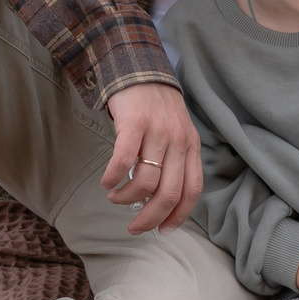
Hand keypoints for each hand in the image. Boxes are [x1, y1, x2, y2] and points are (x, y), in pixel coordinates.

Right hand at [101, 83, 203, 233]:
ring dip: (126, 198)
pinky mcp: (135, 123)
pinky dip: (113, 178)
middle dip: (150, 218)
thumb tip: (157, 200)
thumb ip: (174, 162)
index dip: (178, 216)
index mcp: (191, 147)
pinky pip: (123, 160)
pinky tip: (106, 182)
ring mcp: (157, 132)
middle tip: (134, 228)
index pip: (192, 191)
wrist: (139, 68)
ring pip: (145, 181)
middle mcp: (178, 141)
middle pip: (169, 193)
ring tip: (115, 198)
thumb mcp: (176, 133)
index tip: (162, 231)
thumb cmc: (155, 108)